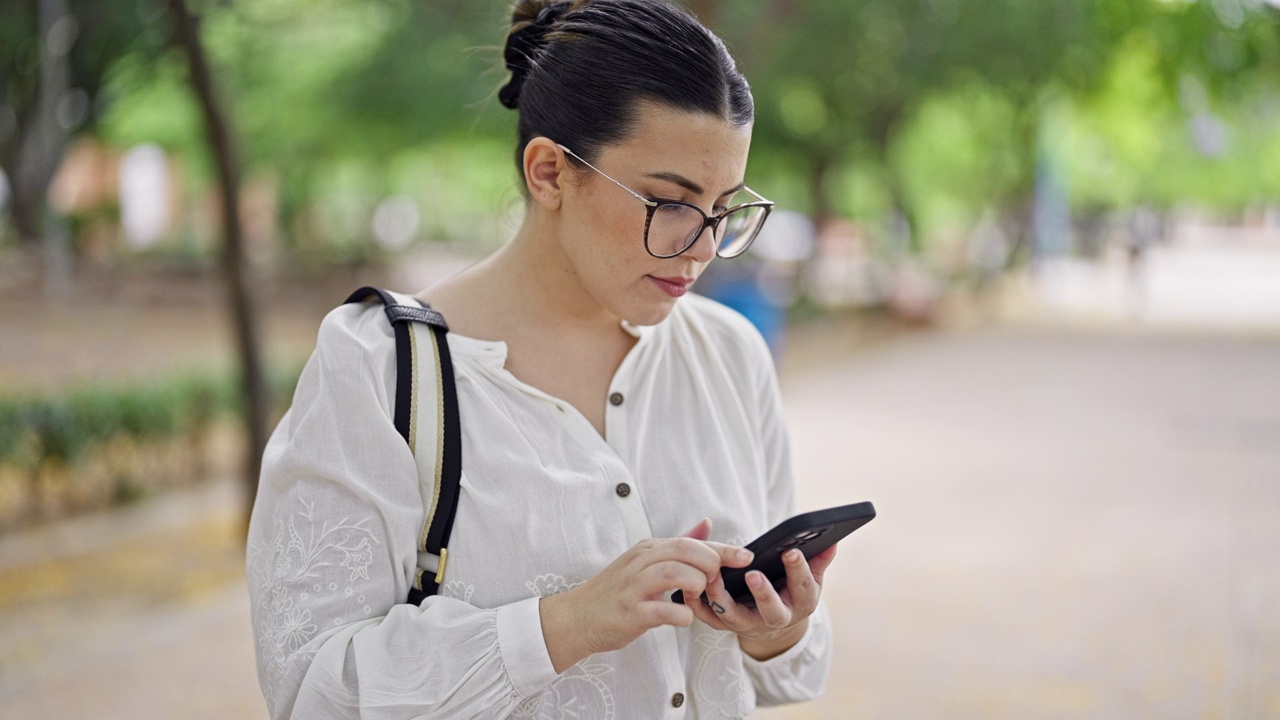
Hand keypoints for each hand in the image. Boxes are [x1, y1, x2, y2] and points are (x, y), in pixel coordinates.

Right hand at [539, 519, 752, 672]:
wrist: (577, 617)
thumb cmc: (618, 591)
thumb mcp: (646, 562)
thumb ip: (679, 544)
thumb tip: (707, 524)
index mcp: (648, 549)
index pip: (692, 542)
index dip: (723, 549)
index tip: (747, 556)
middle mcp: (640, 563)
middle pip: (685, 551)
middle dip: (710, 565)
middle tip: (716, 582)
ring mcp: (633, 587)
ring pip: (673, 573)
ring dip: (695, 585)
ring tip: (698, 596)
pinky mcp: (629, 613)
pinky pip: (661, 610)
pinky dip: (681, 614)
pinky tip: (685, 618)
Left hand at [686, 542, 837, 660]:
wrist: (772, 624)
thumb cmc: (790, 591)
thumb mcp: (809, 579)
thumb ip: (818, 560)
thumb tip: (832, 541)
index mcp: (802, 603)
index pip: (804, 588)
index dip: (799, 571)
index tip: (791, 551)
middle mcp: (777, 619)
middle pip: (773, 611)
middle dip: (764, 593)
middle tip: (753, 574)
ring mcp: (750, 625)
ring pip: (736, 618)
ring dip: (722, 598)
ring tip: (714, 576)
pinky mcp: (727, 626)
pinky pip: (710, 619)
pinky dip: (698, 605)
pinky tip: (690, 587)